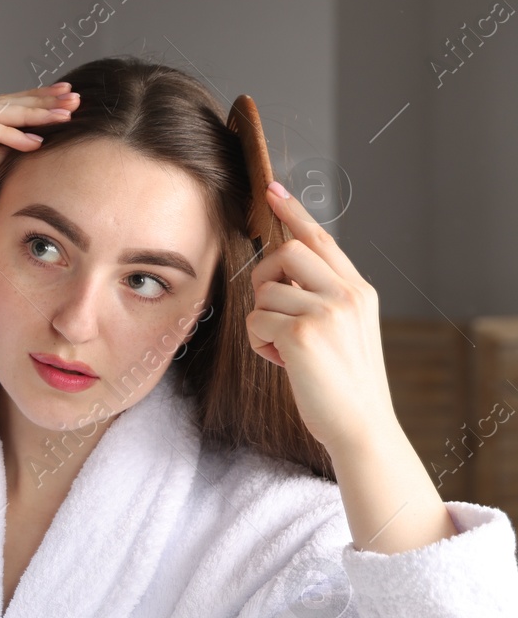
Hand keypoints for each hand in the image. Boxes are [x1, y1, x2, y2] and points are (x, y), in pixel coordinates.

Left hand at [246, 180, 394, 454]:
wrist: (361, 427)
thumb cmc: (343, 385)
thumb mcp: (343, 332)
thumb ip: (321, 300)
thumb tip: (278, 279)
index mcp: (359, 291)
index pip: (322, 240)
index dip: (295, 213)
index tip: (274, 190)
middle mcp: (347, 294)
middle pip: (285, 253)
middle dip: (265, 278)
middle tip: (272, 312)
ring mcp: (327, 311)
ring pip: (265, 292)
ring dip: (263, 323)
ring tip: (286, 351)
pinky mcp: (303, 334)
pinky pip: (256, 321)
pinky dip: (259, 344)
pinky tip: (283, 364)